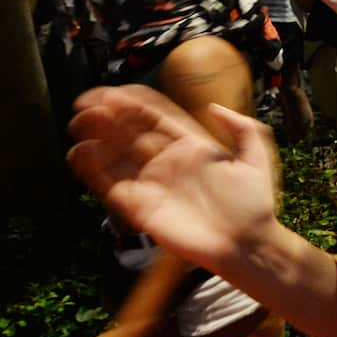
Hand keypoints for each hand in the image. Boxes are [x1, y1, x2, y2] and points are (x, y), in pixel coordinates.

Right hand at [66, 84, 279, 274]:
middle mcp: (168, 163)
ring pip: (116, 158)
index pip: (157, 118)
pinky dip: (94, 172)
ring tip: (79, 123)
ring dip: (96, 140)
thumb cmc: (255, 205)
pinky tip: (80, 154)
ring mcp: (153, 185)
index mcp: (193, 147)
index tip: (114, 91)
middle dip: (108, 117)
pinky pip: (112, 187)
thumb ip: (241, 128)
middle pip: (131, 134)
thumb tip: (213, 107)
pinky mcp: (141, 210)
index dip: (134, 103)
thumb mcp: (257, 158)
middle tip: (87, 103)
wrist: (248, 245)